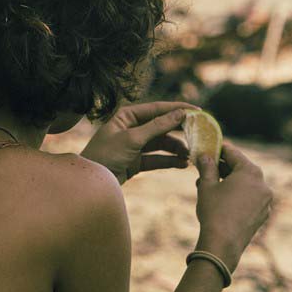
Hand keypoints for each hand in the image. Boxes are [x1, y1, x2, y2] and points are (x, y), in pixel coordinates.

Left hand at [80, 101, 195, 183]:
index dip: (179, 109)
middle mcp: (131, 128)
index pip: (157, 109)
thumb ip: (157, 126)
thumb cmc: (105, 155)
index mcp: (127, 116)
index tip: (200, 112)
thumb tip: (180, 113)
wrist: (91, 182)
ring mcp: (134, 145)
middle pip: (162, 126)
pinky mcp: (136, 161)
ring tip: (190, 156)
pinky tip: (182, 164)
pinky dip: (169, 161)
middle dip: (180, 132)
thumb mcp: (132, 139)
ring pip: (162, 144)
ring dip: (176, 149)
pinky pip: (157, 158)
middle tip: (200, 136)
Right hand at [194, 141, 271, 272]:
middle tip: (206, 166)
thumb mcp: (206, 186)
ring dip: (229, 182)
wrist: (223, 242)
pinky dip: (237, 195)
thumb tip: (204, 156)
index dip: (219, 149)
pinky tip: (221, 200)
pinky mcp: (263, 213)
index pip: (233, 154)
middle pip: (242, 169)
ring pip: (246, 184)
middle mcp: (263, 184)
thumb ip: (206, 167)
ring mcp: (265, 200)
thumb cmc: (214, 211)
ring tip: (209, 185)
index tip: (208, 147)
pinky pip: (250, 198)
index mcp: (250, 172)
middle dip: (223, 167)